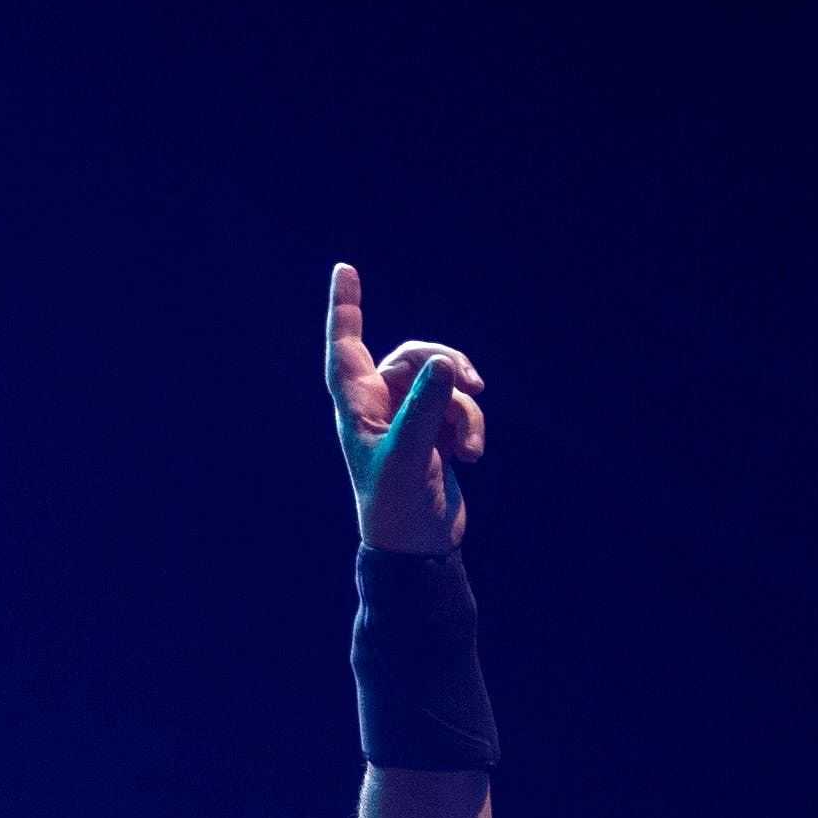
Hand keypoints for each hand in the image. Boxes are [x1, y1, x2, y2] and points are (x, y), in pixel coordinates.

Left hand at [326, 263, 484, 550]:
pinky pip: (460, 408)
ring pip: (445, 382)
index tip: (344, 270)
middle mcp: (380, 406)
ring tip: (468, 445)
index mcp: (358, 406)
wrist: (418, 547)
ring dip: (464, 408)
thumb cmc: (397, 507)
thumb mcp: (409, 455)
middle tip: (472, 382)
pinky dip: (470, 426)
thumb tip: (445, 365)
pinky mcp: (435, 432)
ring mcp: (409, 418)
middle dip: (445, 364)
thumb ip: (425, 408)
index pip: (346, 346)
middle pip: (414, 356)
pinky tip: (471, 457)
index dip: (345, 307)